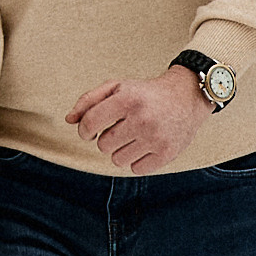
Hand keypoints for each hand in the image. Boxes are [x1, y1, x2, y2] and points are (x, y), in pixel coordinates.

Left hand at [66, 65, 203, 174]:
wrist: (186, 96)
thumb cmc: (145, 93)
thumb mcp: (117, 87)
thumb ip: (89, 101)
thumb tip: (69, 120)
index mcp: (127, 99)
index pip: (90, 123)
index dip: (84, 130)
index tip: (89, 131)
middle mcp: (142, 119)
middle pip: (103, 145)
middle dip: (107, 139)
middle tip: (119, 129)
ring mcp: (156, 138)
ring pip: (118, 160)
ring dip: (121, 151)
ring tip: (133, 137)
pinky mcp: (167, 153)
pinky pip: (136, 169)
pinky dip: (137, 161)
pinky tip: (145, 146)